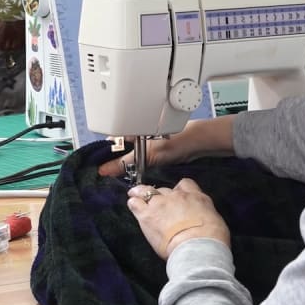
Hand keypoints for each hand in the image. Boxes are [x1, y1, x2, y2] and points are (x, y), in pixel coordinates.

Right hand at [98, 116, 235, 176]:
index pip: (112, 140)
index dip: (105, 154)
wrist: (205, 141)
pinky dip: (141, 166)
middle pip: (122, 149)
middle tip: (110, 177)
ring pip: (133, 154)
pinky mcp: (161, 149)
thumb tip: (103, 171)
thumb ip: (125, 162)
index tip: (99, 169)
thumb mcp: (148, 153)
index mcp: (134, 127)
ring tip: (123, 177)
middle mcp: (140, 132)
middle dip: (116, 161)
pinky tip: (140, 174)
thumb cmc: (178, 140)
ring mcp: (151, 140)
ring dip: (129, 165)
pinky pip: (144, 158)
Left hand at [127, 179, 229, 259]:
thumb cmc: (210, 240)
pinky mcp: (147, 215)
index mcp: (196, 197)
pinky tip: (133, 204)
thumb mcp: (215, 221)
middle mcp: (178, 197)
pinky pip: (135, 203)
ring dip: (141, 193)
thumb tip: (201, 217)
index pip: (185, 184)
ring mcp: (161, 204)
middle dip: (162, 197)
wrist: (197, 248)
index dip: (179, 190)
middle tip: (160, 206)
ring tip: (136, 195)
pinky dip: (133, 203)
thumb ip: (203, 214)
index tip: (176, 196)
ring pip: (146, 191)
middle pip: (165, 189)